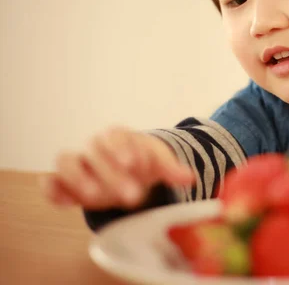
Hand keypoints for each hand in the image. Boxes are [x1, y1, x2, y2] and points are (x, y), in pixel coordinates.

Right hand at [41, 127, 193, 209]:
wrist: (129, 171)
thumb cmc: (143, 163)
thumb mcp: (159, 163)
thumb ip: (172, 169)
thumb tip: (189, 177)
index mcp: (117, 136)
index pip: (115, 135)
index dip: (121, 147)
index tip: (134, 163)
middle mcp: (94, 146)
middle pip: (95, 153)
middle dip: (111, 174)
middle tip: (132, 195)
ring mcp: (78, 164)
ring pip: (67, 162)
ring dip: (78, 178)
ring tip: (95, 197)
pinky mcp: (66, 183)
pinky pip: (52, 183)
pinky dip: (53, 190)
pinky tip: (64, 201)